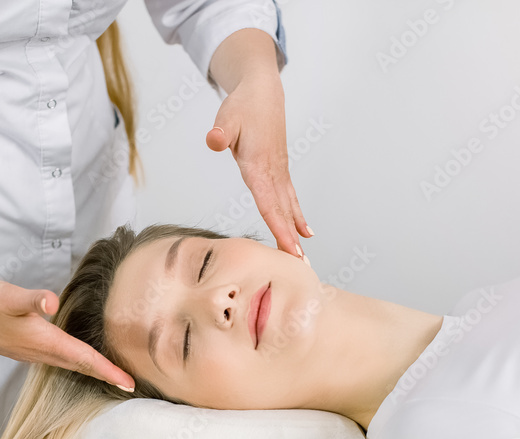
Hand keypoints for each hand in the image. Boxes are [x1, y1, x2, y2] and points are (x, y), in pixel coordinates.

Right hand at [0, 278, 135, 390]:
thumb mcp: (6, 295)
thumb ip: (31, 299)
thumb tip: (51, 302)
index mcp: (42, 342)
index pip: (84, 359)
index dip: (108, 371)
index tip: (130, 384)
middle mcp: (39, 352)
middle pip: (80, 367)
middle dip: (106, 375)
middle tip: (130, 384)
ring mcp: (29, 352)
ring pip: (68, 365)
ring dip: (91, 370)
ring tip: (112, 373)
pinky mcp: (22, 347)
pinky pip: (56, 360)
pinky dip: (74, 361)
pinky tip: (77, 356)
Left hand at [205, 73, 312, 264]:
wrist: (262, 92)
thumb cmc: (242, 106)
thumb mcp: (227, 117)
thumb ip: (221, 131)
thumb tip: (214, 140)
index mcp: (258, 165)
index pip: (269, 203)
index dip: (279, 227)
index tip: (288, 248)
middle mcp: (272, 172)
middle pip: (282, 211)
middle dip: (290, 239)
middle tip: (300, 265)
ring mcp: (278, 172)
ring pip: (288, 207)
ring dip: (295, 233)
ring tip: (303, 256)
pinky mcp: (279, 171)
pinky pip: (289, 198)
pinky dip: (296, 216)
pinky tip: (304, 232)